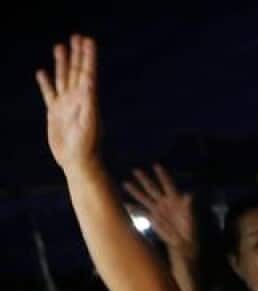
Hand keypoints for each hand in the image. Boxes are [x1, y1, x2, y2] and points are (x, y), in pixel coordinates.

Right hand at [36, 35, 101, 173]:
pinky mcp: (55, 113)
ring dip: (62, 63)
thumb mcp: (90, 122)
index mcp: (88, 99)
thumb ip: (89, 102)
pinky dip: (46, 82)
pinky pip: (49, 93)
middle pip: (76, 71)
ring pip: (63, 78)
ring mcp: (66, 105)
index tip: (89, 40)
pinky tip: (42, 72)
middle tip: (78, 36)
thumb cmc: (87, 145)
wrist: (79, 161)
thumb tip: (89, 83)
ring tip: (60, 46)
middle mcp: (78, 99)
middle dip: (77, 54)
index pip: (88, 72)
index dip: (88, 56)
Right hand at [124, 164, 196, 257]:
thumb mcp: (190, 218)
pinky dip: (134, 209)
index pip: (168, 185)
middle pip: (153, 188)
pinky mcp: (152, 218)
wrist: (182, 242)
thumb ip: (188, 206)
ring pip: (144, 198)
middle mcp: (165, 202)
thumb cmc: (189, 229)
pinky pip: (141, 212)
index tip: (156, 166)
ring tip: (126, 183)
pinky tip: (125, 204)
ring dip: (135, 191)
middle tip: (136, 170)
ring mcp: (157, 209)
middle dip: (145, 180)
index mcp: (175, 200)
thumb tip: (189, 195)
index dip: (163, 176)